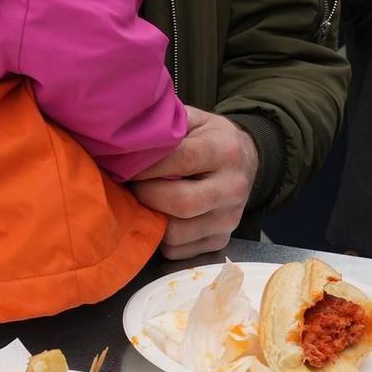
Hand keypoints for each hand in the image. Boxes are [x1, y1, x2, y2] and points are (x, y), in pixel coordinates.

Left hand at [130, 108, 258, 258]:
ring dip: (150, 220)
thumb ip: (166, 127)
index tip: (125, 165)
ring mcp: (229, 219)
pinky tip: (156, 216)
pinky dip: (159, 238)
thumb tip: (126, 142)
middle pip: (181, 203)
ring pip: (176, 233)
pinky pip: (178, 251)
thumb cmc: (210, 138)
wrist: (247, 160)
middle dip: (146, 195)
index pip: (182, 161)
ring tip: (141, 202)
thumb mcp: (194, 120)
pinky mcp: (220, 241)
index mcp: (226, 151)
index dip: (147, 166)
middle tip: (130, 185)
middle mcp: (233, 188)